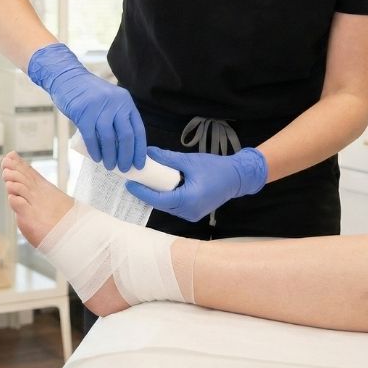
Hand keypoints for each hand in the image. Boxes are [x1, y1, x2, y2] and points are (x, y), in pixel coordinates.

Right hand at [27, 42, 145, 171]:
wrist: (68, 78)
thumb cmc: (89, 94)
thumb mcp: (110, 101)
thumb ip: (118, 118)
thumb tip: (125, 148)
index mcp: (125, 102)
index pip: (138, 130)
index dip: (140, 150)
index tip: (139, 164)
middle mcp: (115, 104)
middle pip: (126, 136)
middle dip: (126, 156)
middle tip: (124, 168)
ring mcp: (99, 108)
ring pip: (109, 139)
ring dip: (110, 156)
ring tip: (110, 166)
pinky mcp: (83, 113)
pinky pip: (92, 137)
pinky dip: (95, 151)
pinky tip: (97, 158)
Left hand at [125, 146, 267, 221]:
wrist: (237, 177)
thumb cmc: (216, 168)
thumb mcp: (189, 161)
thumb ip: (167, 158)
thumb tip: (148, 152)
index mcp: (188, 201)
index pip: (158, 199)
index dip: (142, 192)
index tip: (130, 183)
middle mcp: (189, 212)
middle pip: (161, 204)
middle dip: (147, 193)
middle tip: (134, 180)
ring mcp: (191, 215)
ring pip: (167, 206)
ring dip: (156, 195)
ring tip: (144, 182)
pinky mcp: (194, 212)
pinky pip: (175, 206)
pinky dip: (166, 196)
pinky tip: (159, 186)